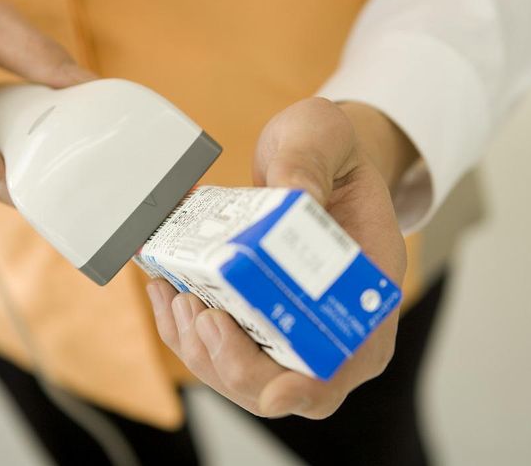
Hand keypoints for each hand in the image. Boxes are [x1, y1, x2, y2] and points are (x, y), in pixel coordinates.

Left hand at [146, 97, 416, 417]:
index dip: (312, 387)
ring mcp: (289, 324)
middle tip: (199, 313)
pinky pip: (217, 347)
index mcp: (364, 288)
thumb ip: (309, 161)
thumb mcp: (322, 138)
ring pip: (241, 374)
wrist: (310, 157)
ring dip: (199, 349)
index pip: (348, 360)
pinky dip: (185, 331)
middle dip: (233, 363)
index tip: (275, 392)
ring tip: (173, 295)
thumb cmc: (328, 151)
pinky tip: (165, 291)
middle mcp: (329, 319)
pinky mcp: (254, 316)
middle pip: (284, 382)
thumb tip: (292, 198)